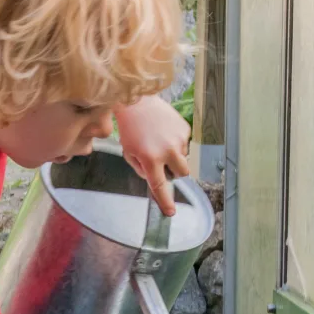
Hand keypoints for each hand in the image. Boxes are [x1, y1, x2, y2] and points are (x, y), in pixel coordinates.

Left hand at [115, 95, 190, 215]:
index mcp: (151, 159)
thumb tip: (155, 179)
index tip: (171, 212)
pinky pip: (184, 143)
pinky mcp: (185, 129)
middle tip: (164, 165)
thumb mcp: (129, 153)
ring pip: (183, 158)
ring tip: (159, 141)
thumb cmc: (130, 129)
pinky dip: (176, 142)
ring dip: (174, 156)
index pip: (160, 186)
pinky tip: (164, 132)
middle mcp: (168, 150)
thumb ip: (142, 170)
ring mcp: (178, 139)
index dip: (166, 201)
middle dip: (176, 173)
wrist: (137, 102)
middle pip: (182, 174)